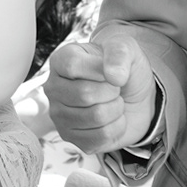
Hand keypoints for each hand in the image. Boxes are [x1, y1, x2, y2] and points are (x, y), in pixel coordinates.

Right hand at [45, 32, 157, 154]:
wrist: (132, 94)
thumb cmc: (122, 68)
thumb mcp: (126, 48)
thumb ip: (119, 53)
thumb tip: (114, 76)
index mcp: (60, 61)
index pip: (72, 66)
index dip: (100, 70)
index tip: (110, 70)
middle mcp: (54, 88)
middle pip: (84, 94)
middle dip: (112, 91)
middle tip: (115, 88)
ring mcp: (59, 115)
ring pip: (96, 117)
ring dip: (116, 109)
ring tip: (113, 102)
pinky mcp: (71, 137)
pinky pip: (101, 137)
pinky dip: (117, 128)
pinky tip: (112, 119)